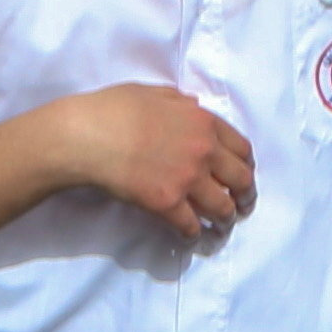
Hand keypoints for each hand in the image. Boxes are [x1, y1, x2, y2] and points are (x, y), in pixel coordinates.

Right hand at [57, 82, 257, 243]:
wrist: (84, 136)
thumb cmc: (111, 110)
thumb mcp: (153, 93)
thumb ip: (180, 102)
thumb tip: (191, 107)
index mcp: (204, 122)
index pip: (242, 148)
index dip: (246, 165)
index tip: (243, 174)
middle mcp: (204, 151)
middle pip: (241, 180)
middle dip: (245, 196)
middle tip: (242, 206)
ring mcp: (187, 179)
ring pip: (221, 207)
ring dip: (224, 219)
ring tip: (221, 227)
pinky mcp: (165, 203)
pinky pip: (189, 224)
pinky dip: (192, 234)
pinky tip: (189, 237)